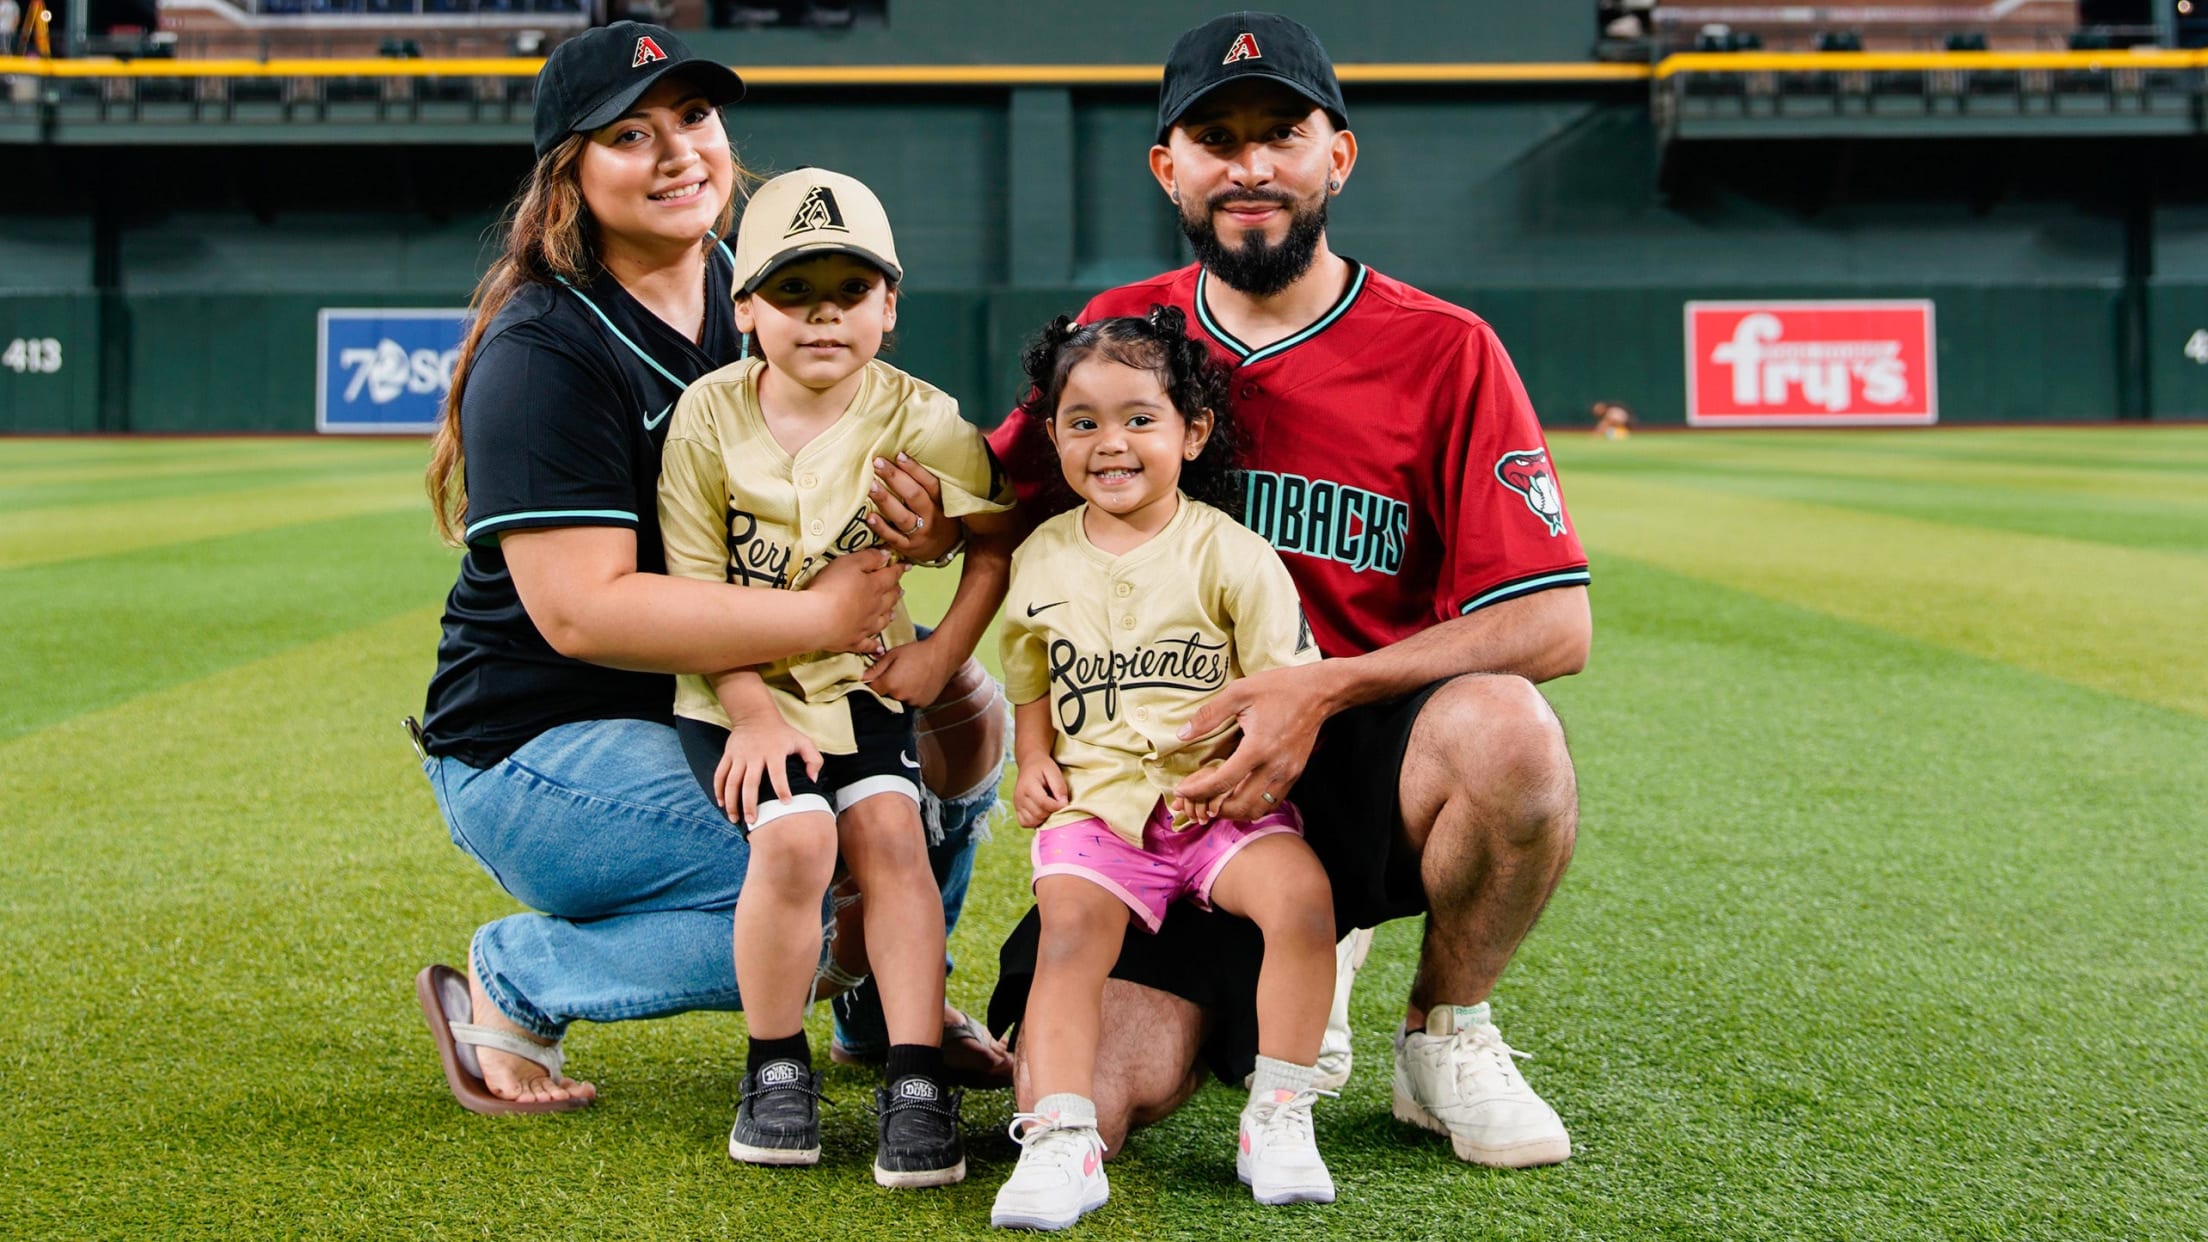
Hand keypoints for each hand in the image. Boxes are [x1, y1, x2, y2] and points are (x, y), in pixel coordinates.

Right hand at [714, 710, 823, 824]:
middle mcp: (755, 755)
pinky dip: (718, 790)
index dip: (782, 789)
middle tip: (753, 821)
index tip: (785, 804)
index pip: (778, 773)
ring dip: (732, 802)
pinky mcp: (728, 755)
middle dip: (750, 804)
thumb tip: (812, 780)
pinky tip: (722, 804)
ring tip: (735, 819)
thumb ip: (813, 760)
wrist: (755, 715)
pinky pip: (720, 774)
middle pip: (749, 783)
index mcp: (774, 752)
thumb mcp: (802, 741)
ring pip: (731, 782)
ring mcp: (739, 755)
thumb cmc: (783, 733)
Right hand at [802, 547, 903, 654]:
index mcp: (874, 587)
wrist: (817, 620)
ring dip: (888, 616)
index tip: (907, 566)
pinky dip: (875, 646)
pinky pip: (867, 644)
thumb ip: (869, 558)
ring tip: (893, 614)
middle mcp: (874, 608)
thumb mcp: (850, 563)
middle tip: (900, 590)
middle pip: (889, 599)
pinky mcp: (853, 641)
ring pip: (881, 621)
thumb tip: (887, 555)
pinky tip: (879, 648)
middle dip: (895, 592)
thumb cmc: (832, 587)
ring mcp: (865, 626)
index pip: (891, 576)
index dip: (899, 569)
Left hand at [862, 636, 955, 707]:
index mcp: (890, 684)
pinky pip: (912, 701)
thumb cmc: (917, 651)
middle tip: (898, 673)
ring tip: (911, 676)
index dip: (873, 683)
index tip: (877, 677)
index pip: (873, 690)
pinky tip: (919, 682)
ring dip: (901, 692)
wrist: (942, 655)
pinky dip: (913, 694)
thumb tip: (862, 677)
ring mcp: (913, 702)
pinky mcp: (924, 703)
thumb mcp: (893, 655)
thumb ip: (876, 668)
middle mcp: (900, 696)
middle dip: (888, 687)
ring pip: (900, 699)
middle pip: (886, 696)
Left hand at [865, 453, 960, 562]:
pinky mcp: (907, 547)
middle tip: (878, 463)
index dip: (915, 469)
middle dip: (894, 478)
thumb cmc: (938, 517)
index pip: (930, 483)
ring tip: (870, 485)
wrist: (946, 550)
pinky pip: (893, 538)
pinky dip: (881, 528)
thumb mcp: (940, 500)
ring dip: (885, 500)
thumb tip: (900, 457)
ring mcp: (919, 533)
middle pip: (914, 496)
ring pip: (902, 517)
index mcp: (940, 502)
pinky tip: (869, 517)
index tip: (899, 455)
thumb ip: (925, 484)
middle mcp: (931, 516)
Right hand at [1013, 756, 1069, 829]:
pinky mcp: (1016, 809)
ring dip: (1043, 818)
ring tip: (1048, 807)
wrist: (1029, 763)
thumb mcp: (1054, 771)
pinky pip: (1025, 823)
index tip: (1064, 802)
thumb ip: (1059, 787)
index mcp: (1028, 785)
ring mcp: (1016, 804)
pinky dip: (1034, 821)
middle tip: (1056, 803)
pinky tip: (1041, 812)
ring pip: (1032, 821)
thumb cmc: (1043, 767)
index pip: (1043, 803)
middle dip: (1051, 812)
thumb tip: (1063, 804)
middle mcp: (1019, 796)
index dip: (1056, 806)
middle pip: (1038, 814)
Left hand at [1172, 663, 1336, 821]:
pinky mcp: (1295, 774)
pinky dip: (1251, 805)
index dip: (1197, 791)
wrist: (1319, 691)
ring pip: (1256, 809)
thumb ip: (1209, 715)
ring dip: (1232, 811)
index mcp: (1258, 747)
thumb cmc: (1280, 688)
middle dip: (1212, 807)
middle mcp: (1274, 767)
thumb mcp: (1239, 692)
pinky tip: (1237, 794)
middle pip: (1239, 805)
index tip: (1180, 792)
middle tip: (1194, 801)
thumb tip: (1182, 734)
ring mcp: (1287, 774)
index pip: (1222, 782)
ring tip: (1213, 801)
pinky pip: (1271, 802)